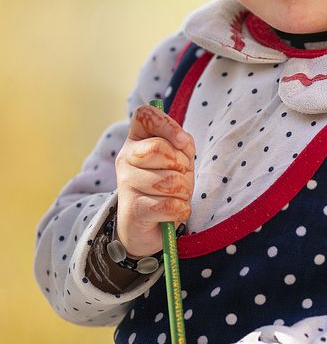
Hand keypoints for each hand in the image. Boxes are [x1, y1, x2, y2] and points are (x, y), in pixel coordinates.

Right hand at [115, 103, 195, 257]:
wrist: (150, 227)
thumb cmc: (168, 187)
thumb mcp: (180, 160)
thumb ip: (182, 145)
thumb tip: (182, 141)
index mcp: (136, 140)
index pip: (144, 115)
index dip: (166, 124)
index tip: (181, 142)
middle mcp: (125, 158)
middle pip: (159, 148)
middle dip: (182, 166)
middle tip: (180, 177)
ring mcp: (126, 184)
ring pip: (169, 180)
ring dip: (183, 192)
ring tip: (175, 196)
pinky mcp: (132, 210)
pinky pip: (169, 205)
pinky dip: (181, 210)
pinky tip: (173, 212)